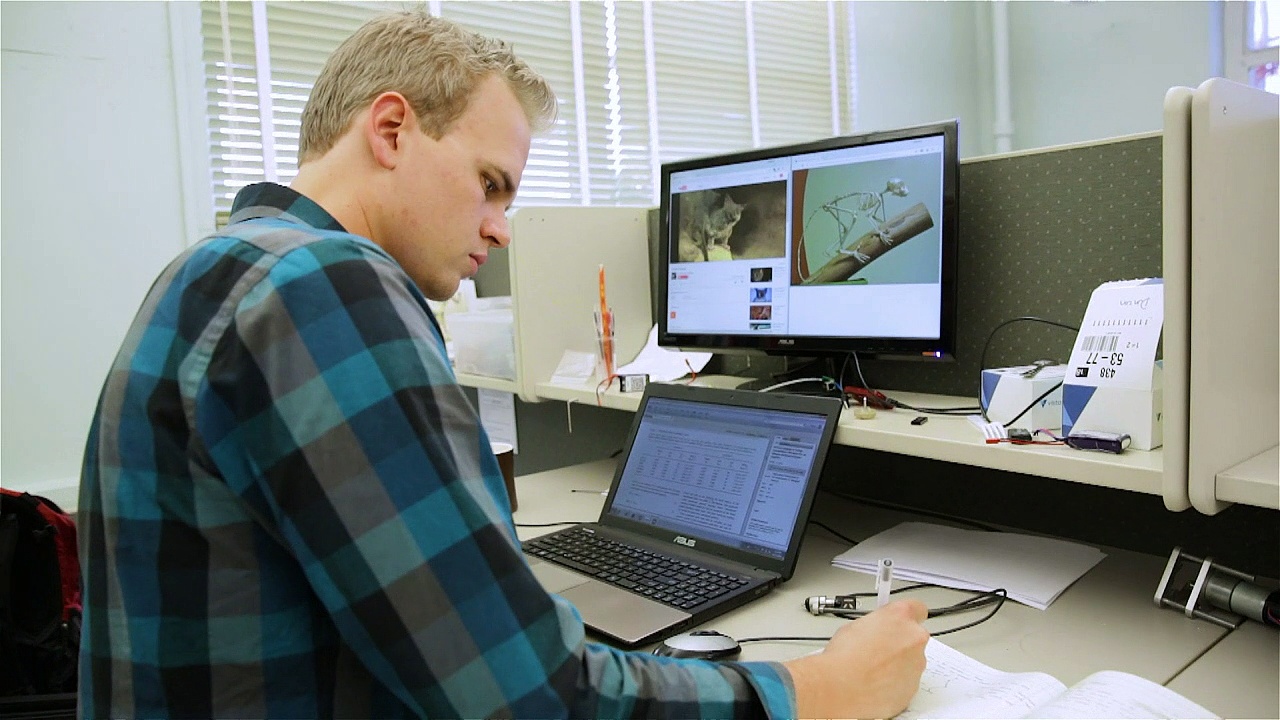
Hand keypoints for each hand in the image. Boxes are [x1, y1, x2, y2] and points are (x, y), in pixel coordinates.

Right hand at [783, 599, 929, 718]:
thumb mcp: (854, 626)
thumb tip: (877, 630)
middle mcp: (914, 638)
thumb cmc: (843, 657)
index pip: (917, 607)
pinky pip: (908, 681)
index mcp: (900, 616)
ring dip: (898, 663)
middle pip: (915, 637)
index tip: (899, 621)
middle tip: (879, 649)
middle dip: (901, 642)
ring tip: (873, 669)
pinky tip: (875, 683)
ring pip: (913, 661)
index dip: (906, 616)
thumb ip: (876, 625)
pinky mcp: (914, 687)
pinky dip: (896, 683)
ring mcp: (917, 664)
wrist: (841, 688)